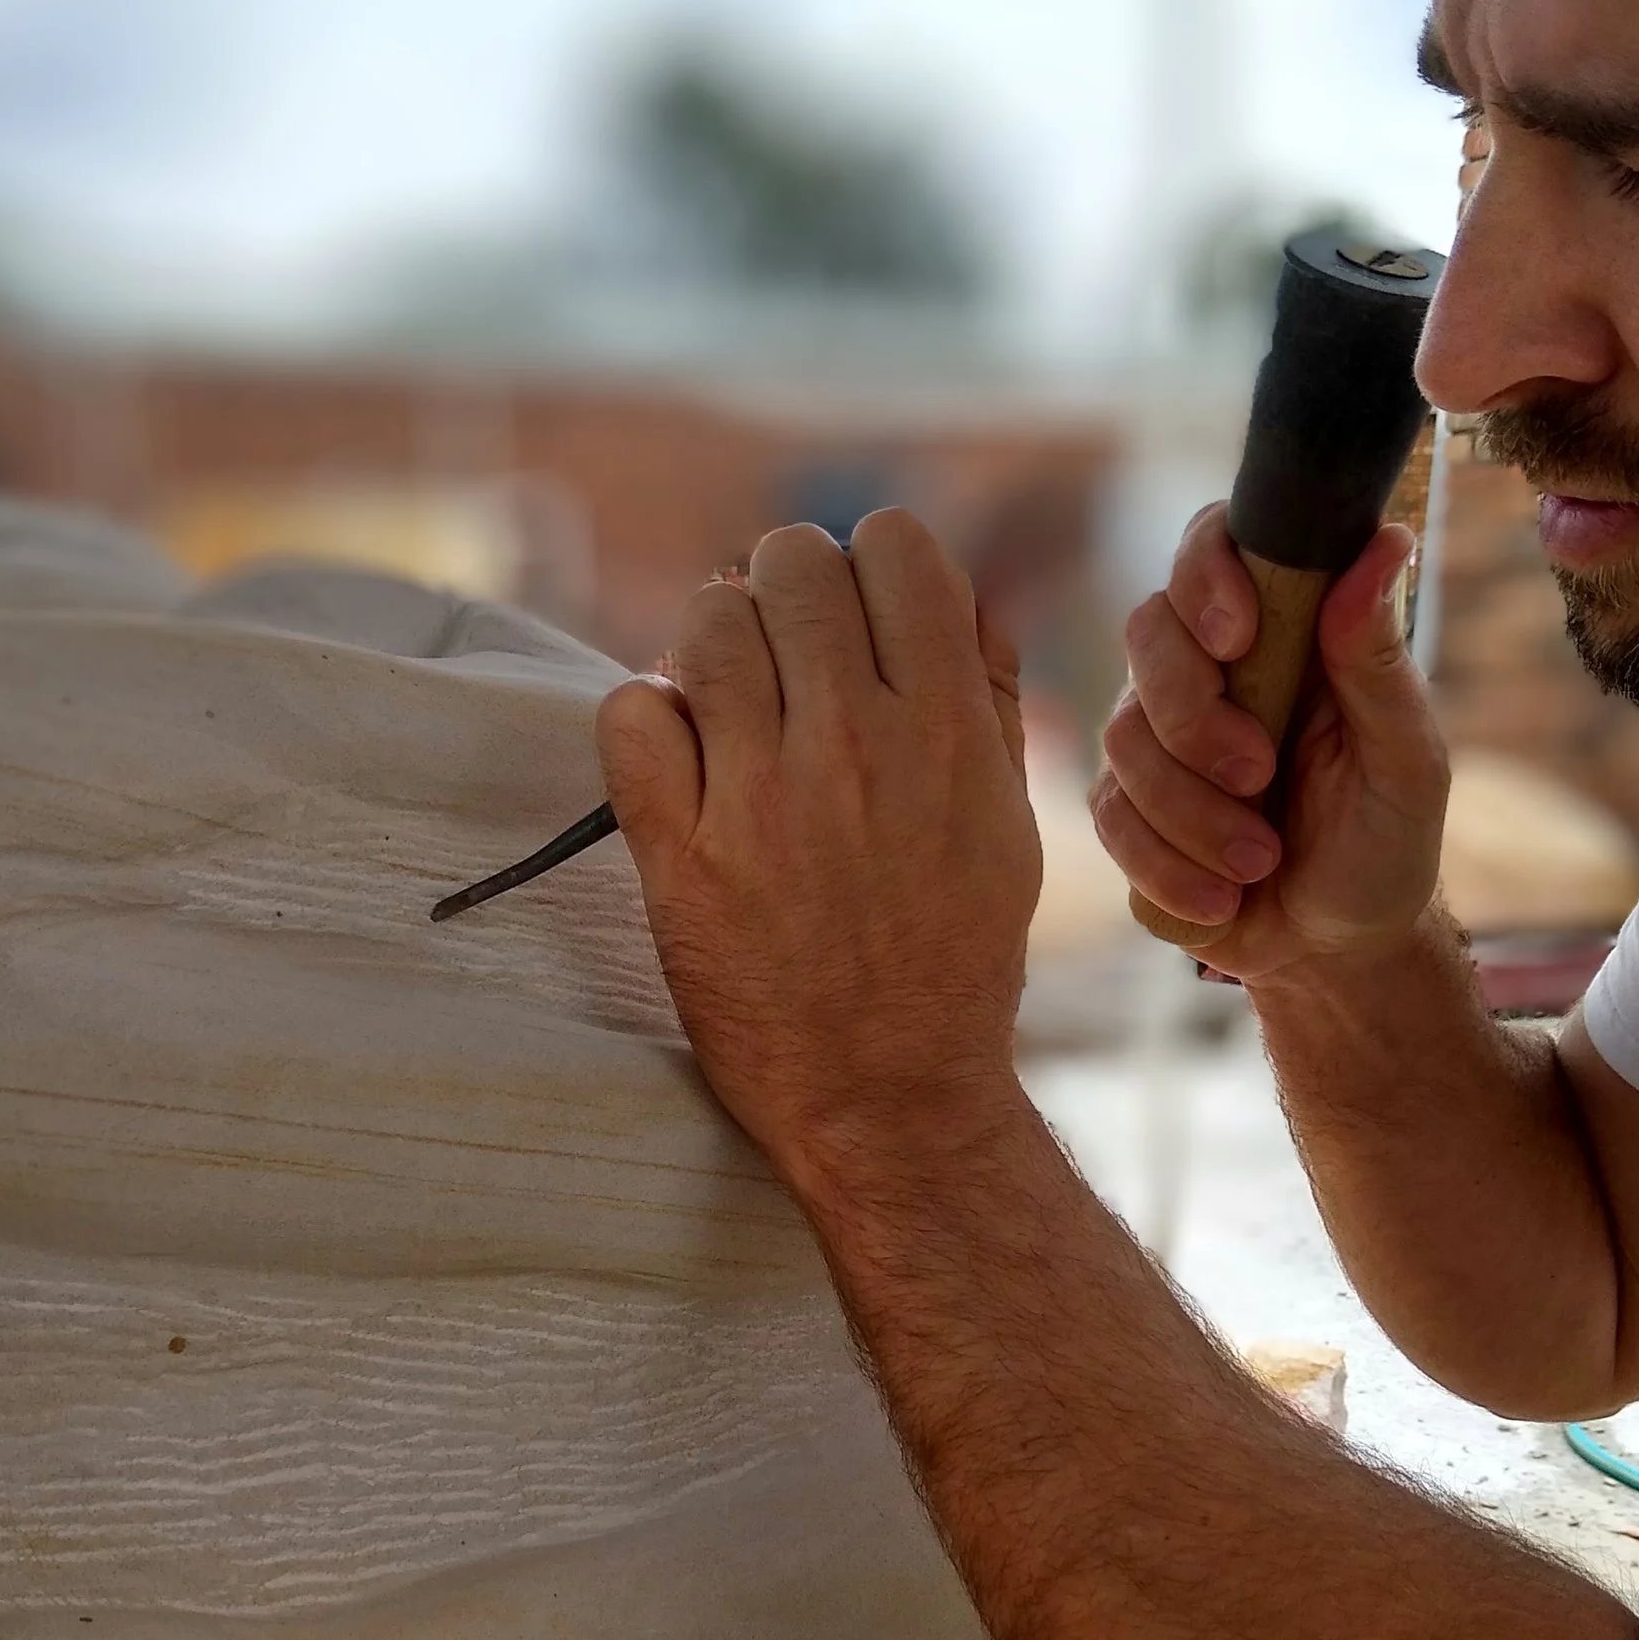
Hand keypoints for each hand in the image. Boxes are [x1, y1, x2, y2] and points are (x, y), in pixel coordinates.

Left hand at [596, 511, 1039, 1201]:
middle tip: (783, 664)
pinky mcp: (681, 854)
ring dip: (712, 650)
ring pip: (707, 622)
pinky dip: (645, 721)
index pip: (891, 544)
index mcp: (947, 727)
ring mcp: (763, 798)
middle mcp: (855, 745)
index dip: (865, 565)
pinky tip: (679, 762)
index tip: (854, 620)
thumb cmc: (953, 959)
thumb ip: (986, 697)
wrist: (888, 1096)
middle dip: (782, 595)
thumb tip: (954, 592)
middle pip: (789, 564)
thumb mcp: (1007, 822)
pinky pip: (630, 715)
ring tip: (727, 710)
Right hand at [1094, 505, 1447, 985]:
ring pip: (1125, 739)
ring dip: (1194, 813)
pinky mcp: (1125, 808)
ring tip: (1260, 861)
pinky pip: (1112, 818)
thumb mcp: (1405, 759)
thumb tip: (1386, 541)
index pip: (1212, 545)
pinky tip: (1224, 898)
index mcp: (1281, 632)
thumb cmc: (1384, 843)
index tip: (1236, 637)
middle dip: (1194, 714)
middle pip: (1147, 633)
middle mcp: (1208, 670)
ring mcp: (1157, 738)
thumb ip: (1380, 659)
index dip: (1205, 574)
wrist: (1336, 950)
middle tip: (1258, 775)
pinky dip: (1170, 867)